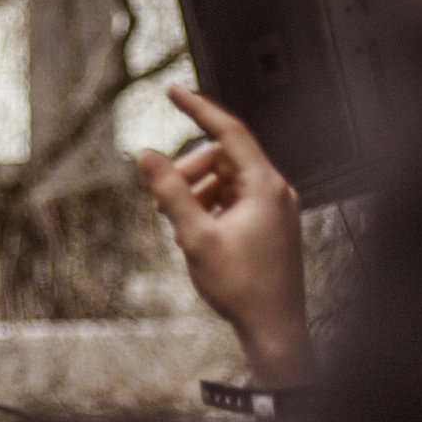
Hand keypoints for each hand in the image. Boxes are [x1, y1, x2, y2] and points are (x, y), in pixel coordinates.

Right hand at [136, 83, 311, 385]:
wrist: (274, 329)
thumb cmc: (241, 286)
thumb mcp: (195, 237)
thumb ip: (170, 192)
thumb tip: (146, 155)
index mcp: (265, 187)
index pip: (229, 132)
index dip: (198, 109)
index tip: (172, 91)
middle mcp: (275, 192)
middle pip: (222, 158)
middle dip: (188, 172)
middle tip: (162, 201)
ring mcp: (275, 210)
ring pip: (226, 181)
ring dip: (196, 193)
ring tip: (179, 225)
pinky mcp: (270, 226)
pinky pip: (234, 201)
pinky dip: (210, 208)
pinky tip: (196, 235)